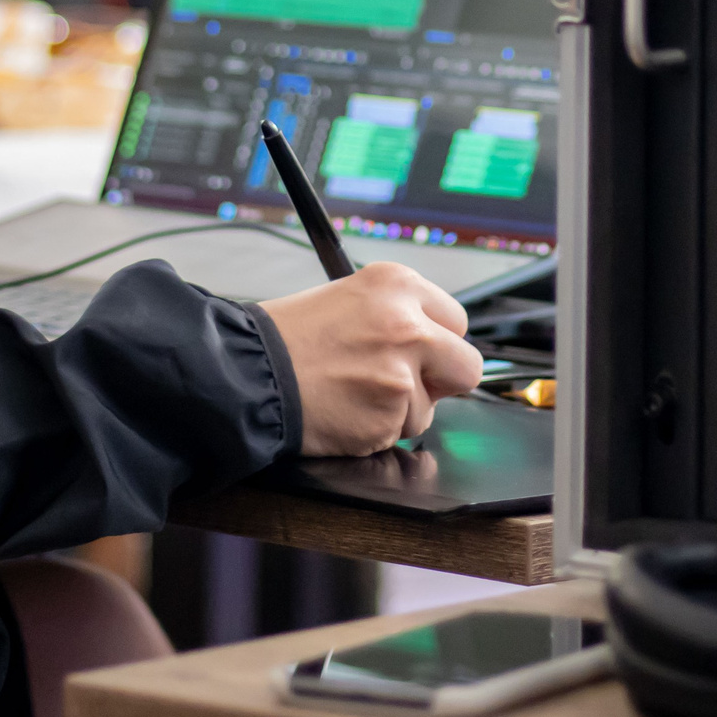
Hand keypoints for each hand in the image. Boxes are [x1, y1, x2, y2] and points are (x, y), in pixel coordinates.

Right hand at [260, 262, 484, 455]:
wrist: (249, 372)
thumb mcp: (350, 298)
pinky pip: (403, 433)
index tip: (419, 351)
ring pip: (431, 407)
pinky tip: (347, 411)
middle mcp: (409, 324)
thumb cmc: (288, 337)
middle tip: (406, 382)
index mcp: (398, 284)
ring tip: (355, 393)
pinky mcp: (391, 416)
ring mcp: (402, 373)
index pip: (456, 321)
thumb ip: (399, 315)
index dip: (437, 341)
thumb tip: (437, 343)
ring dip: (401, 410)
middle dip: (441, 380)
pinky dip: (378, 430)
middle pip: (466, 365)